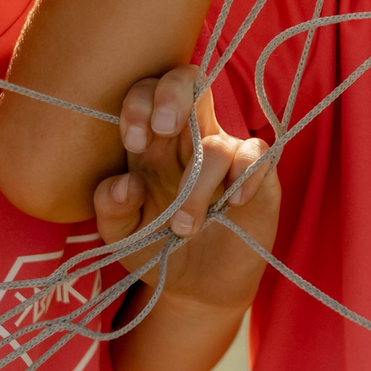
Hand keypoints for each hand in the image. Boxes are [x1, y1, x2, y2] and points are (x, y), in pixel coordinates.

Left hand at [94, 65, 277, 313]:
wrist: (196, 289)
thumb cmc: (156, 250)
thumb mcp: (122, 235)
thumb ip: (112, 207)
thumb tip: (125, 183)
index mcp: (152, 143)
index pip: (147, 93)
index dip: (140, 104)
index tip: (134, 142)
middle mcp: (189, 139)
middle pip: (188, 81)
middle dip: (173, 95)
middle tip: (162, 127)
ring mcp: (226, 154)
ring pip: (215, 140)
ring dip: (197, 185)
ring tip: (182, 227)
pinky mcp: (258, 176)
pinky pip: (258, 154)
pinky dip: (245, 175)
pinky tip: (233, 203)